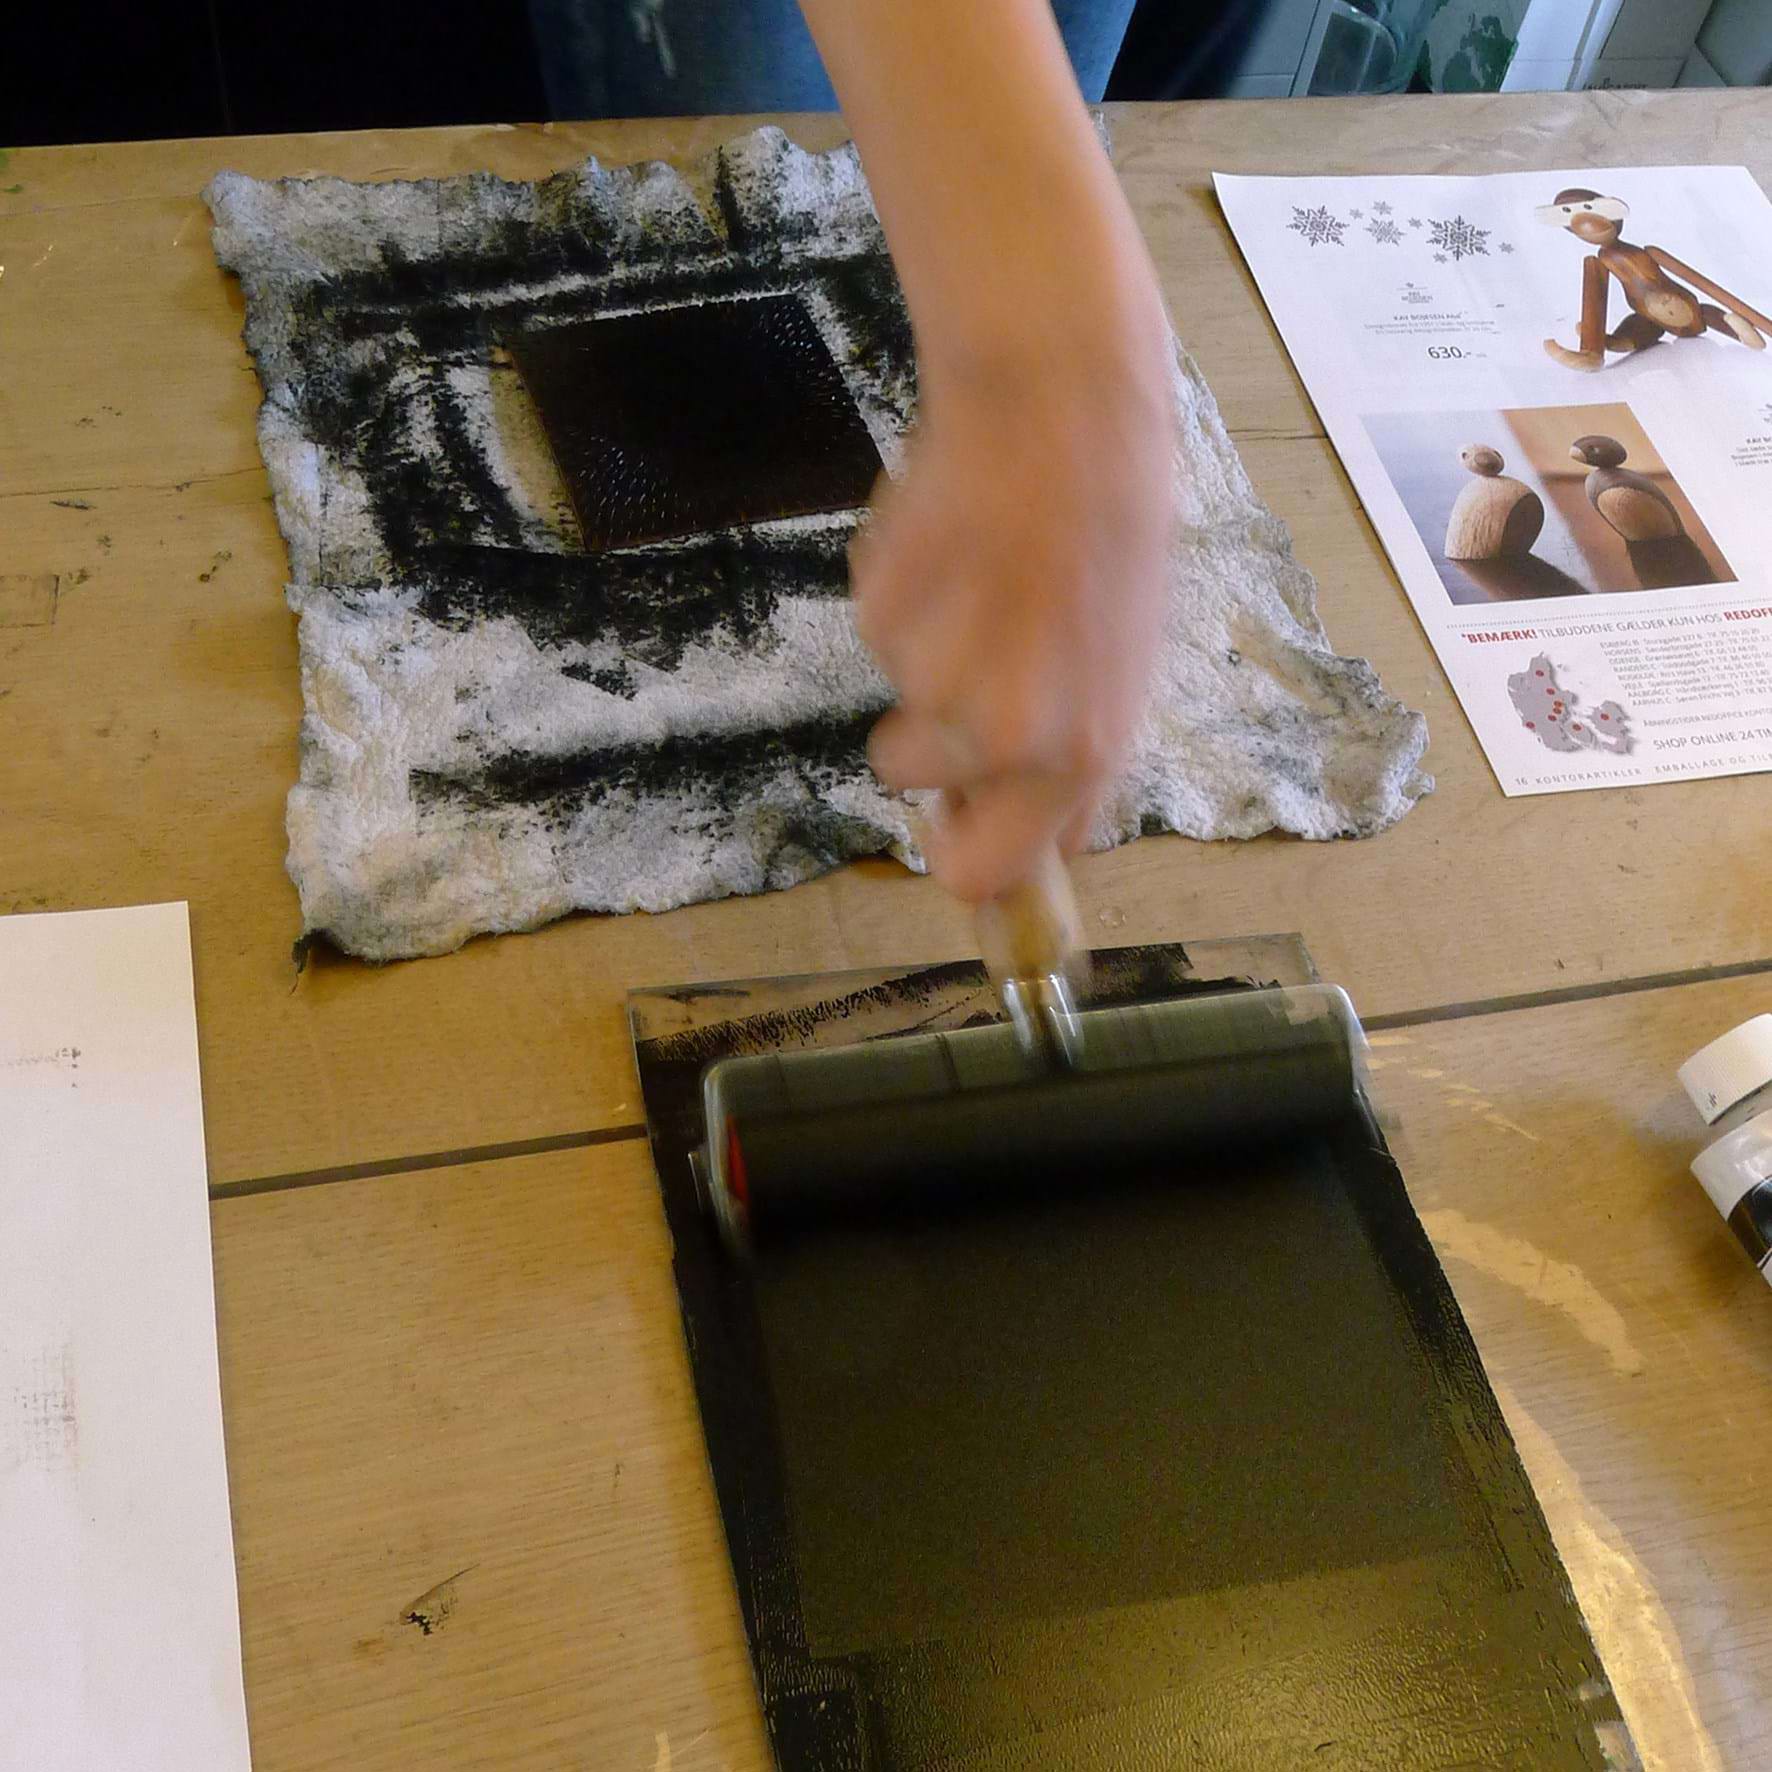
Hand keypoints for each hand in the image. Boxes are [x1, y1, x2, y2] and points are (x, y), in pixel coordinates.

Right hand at [854, 311, 1174, 902]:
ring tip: (982, 577)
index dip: (960, 854)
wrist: (1064, 405)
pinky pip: (878, 629)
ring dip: (924, 648)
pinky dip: (905, 592)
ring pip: (896, 693)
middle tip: (965, 665)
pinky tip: (953, 539)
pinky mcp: (881, 613)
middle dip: (923, 740)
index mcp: (1080, 754)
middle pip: (913, 779)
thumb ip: (1073, 751)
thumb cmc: (1113, 524)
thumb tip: (1035, 827)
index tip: (953, 830)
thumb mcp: (1125, 659)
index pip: (985, 871)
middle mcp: (1007, 733)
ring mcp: (935, 673)